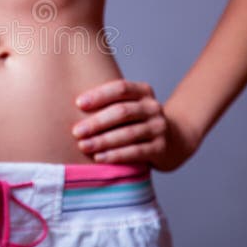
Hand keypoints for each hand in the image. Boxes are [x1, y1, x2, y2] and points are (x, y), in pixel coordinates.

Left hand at [72, 79, 199, 171]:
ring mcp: (159, 128)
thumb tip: (71, 107)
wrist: (175, 140)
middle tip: (76, 132)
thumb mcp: (130, 106)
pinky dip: (115, 155)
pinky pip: (135, 152)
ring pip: (128, 133)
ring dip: (103, 141)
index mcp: (143, 91)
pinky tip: (99, 158)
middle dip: (96, 122)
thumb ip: (109, 103)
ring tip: (83, 146)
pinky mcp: (161, 148)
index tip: (78, 104)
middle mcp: (153, 107)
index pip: (121, 88)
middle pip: (122, 112)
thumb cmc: (138, 121)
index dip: (99, 95)